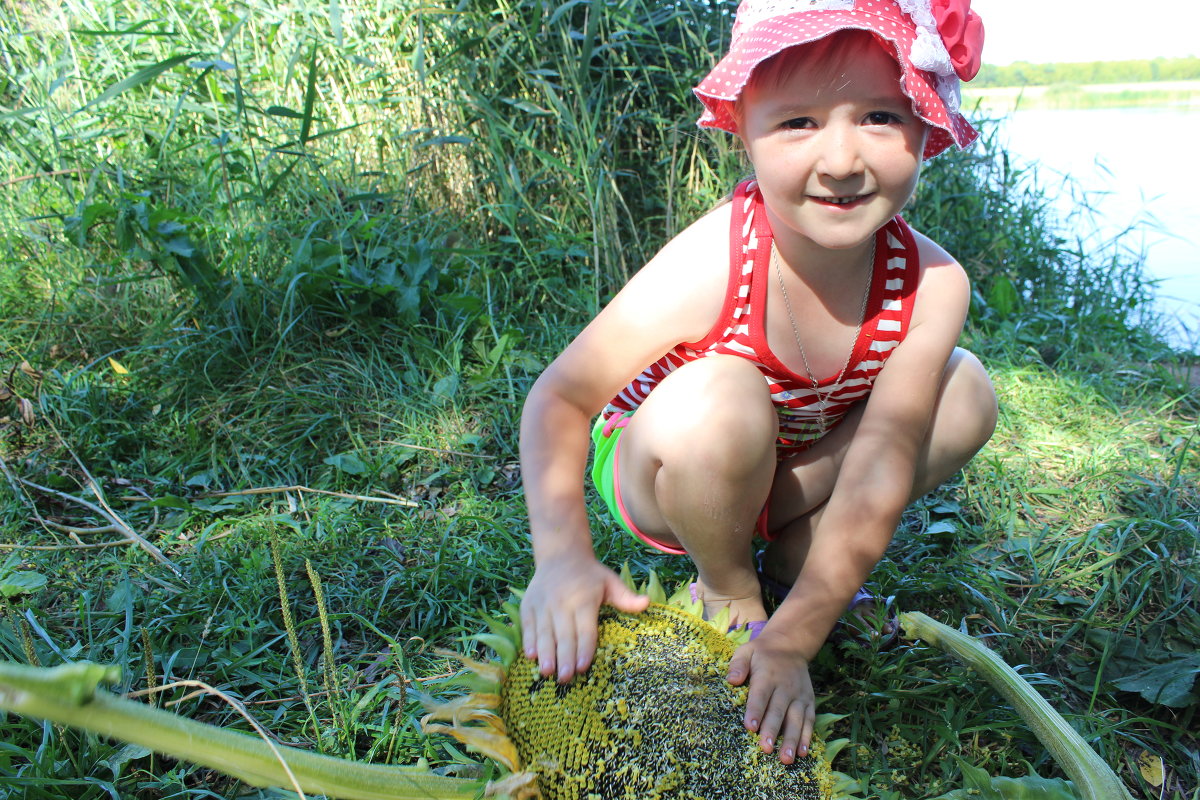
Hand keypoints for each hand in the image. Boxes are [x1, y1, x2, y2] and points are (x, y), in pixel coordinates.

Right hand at [519, 555, 648, 682]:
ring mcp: (543, 604)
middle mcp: (562, 602)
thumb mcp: (610, 581)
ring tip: (547, 672)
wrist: (560, 554)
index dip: (584, 648)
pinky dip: (529, 640)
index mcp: (584, 599)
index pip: (584, 629)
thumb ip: (626, 596)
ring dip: (545, 653)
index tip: (583, 667)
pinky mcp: (529, 605)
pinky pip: (528, 625)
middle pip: (563, 634)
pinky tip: (531, 656)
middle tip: (565, 678)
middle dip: (564, 657)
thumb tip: (647, 603)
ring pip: (544, 632)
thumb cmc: (590, 574)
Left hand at [726, 626, 814, 764]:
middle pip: (778, 711)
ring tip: (786, 758)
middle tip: (766, 749)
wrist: (790, 646)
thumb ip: (738, 664)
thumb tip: (731, 680)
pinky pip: (809, 720)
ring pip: (796, 719)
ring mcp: (799, 695)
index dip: (755, 711)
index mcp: (767, 675)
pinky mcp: (808, 701)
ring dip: (791, 740)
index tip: (750, 727)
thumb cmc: (762, 654)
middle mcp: (785, 687)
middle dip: (772, 731)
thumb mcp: (747, 651)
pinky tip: (803, 753)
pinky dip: (807, 737)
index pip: (760, 695)